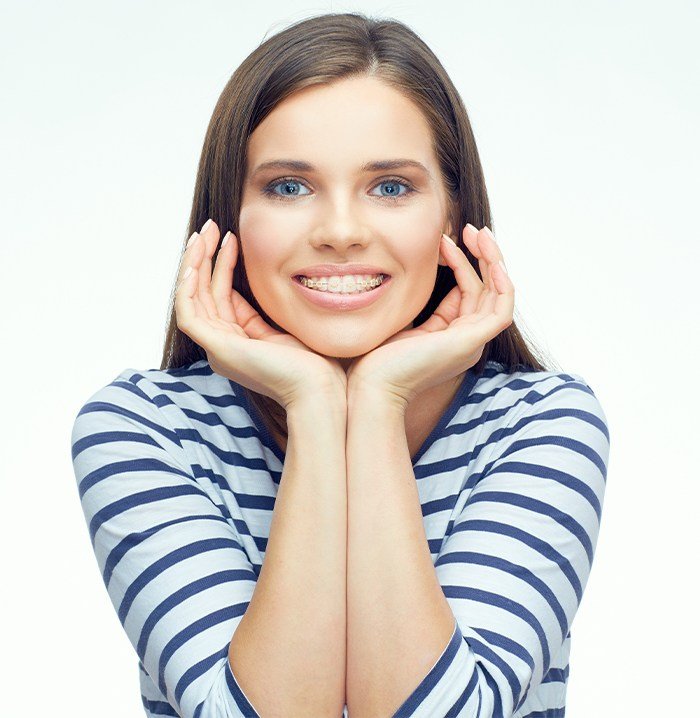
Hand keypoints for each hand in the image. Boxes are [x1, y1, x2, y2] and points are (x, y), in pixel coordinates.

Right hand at [175, 219, 347, 410]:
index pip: (221, 297)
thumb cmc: (317, 365)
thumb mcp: (289, 327)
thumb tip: (275, 280)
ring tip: (204, 234)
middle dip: (204, 258)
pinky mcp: (218, 349)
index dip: (222, 265)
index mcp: (240, 343)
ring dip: (194, 264)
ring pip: (192, 300)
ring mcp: (218, 349)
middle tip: (210, 227)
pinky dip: (186, 289)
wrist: (322, 389)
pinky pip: (188, 315)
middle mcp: (224, 347)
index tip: (232, 237)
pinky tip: (194, 264)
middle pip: (203, 294)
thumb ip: (271, 310)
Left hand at [345, 224, 514, 408]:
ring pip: (499, 295)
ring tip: (479, 233)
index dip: (462, 262)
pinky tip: (492, 260)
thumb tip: (409, 272)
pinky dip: (502, 283)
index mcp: (450, 336)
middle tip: (473, 228)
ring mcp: (472, 342)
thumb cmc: (375, 361)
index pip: (468, 293)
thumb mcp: (399, 322)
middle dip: (483, 256)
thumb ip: (414, 302)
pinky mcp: (472, 342)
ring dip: (493, 261)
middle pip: (488, 290)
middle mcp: (467, 340)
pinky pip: (502, 309)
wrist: (371, 387)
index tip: (444, 239)